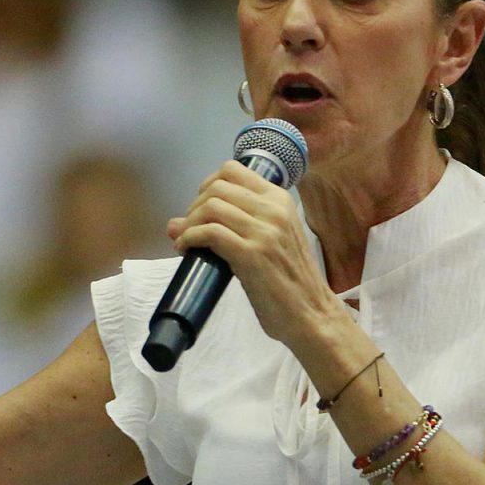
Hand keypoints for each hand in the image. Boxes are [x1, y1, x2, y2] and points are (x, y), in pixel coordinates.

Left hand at [167, 160, 341, 347]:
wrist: (311, 314)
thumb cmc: (289, 281)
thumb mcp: (268, 242)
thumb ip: (232, 226)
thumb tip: (174, 222)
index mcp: (280, 200)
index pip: (233, 170)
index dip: (207, 185)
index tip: (201, 207)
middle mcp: (274, 209)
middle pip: (217, 187)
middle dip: (194, 206)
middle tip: (192, 229)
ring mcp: (264, 231)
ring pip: (211, 207)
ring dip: (190, 224)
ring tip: (187, 241)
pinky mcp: (252, 254)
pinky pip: (210, 233)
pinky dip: (190, 238)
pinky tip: (187, 250)